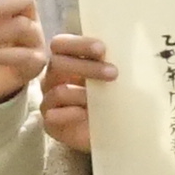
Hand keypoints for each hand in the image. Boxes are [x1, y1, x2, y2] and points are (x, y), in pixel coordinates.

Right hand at [36, 30, 109, 156]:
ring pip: (59, 91)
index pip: (61, 44)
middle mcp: (54, 78)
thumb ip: (109, 64)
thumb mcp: (112, 78)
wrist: (109, 130)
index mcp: (66, 60)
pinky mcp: (50, 123)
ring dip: (82, 93)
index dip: (78, 44)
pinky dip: (70, 114)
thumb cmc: (110, 97)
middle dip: (86, 67)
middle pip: (57, 63)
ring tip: (103, 100)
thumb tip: (125, 52)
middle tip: (113, 73)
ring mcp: (49, 100)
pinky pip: (53, 116)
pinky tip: (85, 114)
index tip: (102, 49)